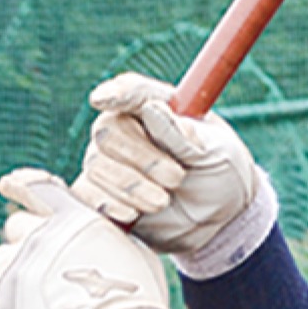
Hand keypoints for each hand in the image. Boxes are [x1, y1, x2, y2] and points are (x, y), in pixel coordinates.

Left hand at [0, 168, 186, 308]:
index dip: (21, 185)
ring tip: (45, 304)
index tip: (9, 185)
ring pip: (1, 259)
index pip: (36, 188)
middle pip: (17, 227)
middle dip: (31, 244)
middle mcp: (39, 236)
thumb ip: (106, 235)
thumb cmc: (137, 306)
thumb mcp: (135, 256)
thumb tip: (95, 234)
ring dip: (17, 275)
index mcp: (74, 219)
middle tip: (53, 274)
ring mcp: (15, 268)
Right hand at [73, 72, 263, 258]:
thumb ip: (183, 134)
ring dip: (131, 187)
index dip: (117, 93)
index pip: (132, 91)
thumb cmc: (220, 172)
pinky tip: (132, 214)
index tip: (104, 100)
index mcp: (157, 106)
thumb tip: (151, 110)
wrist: (220, 217)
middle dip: (142, 159)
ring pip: (97, 165)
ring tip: (164, 201)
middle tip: (176, 178)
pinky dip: (107, 204)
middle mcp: (126, 127)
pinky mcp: (102, 192)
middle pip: (108, 132)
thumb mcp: (215, 151)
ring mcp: (110, 159)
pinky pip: (87, 194)